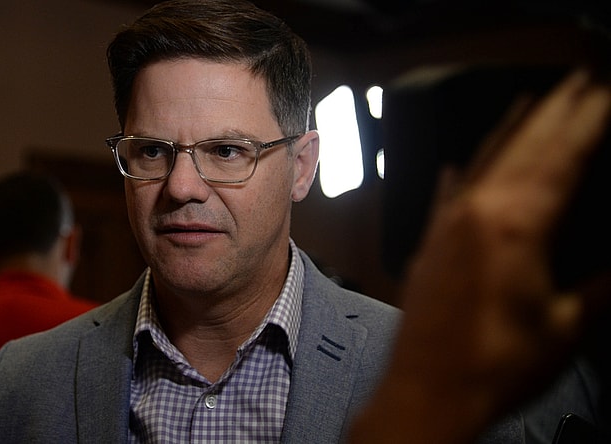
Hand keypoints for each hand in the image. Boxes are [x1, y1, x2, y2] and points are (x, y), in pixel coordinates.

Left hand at [348, 69, 610, 443]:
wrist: (424, 391)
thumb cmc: (489, 367)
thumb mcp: (565, 327)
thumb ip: (601, 288)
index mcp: (515, 226)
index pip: (560, 157)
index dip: (585, 122)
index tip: (601, 93)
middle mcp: (474, 214)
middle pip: (521, 147)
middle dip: (551, 112)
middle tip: (574, 84)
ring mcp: (446, 226)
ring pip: (482, 162)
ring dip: (508, 131)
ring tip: (528, 103)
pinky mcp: (428, 245)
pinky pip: (446, 196)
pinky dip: (458, 175)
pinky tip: (459, 164)